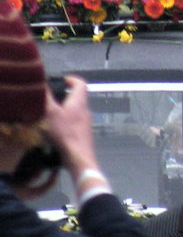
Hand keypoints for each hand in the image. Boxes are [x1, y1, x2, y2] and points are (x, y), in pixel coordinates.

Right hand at [44, 76, 108, 196]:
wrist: (79, 157)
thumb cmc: (65, 133)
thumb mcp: (51, 112)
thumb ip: (46, 96)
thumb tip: (42, 82)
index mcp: (80, 102)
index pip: (80, 83)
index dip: (70, 79)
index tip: (58, 81)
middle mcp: (86, 110)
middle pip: (76, 96)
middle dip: (62, 95)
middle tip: (48, 98)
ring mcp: (86, 123)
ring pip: (75, 110)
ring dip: (62, 109)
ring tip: (48, 113)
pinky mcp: (83, 134)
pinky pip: (74, 122)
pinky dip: (65, 121)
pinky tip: (54, 128)